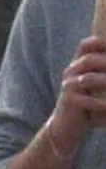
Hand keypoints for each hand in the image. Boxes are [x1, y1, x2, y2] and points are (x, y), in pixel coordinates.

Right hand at [52, 37, 105, 154]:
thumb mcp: (98, 86)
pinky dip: (101, 103)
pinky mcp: (68, 101)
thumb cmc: (89, 105)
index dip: (99, 42)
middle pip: (89, 60)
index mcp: (79, 65)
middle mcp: (71, 72)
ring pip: (88, 79)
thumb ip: (103, 74)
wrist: (66, 126)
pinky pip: (85, 99)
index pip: (86, 46)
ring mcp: (68, 86)